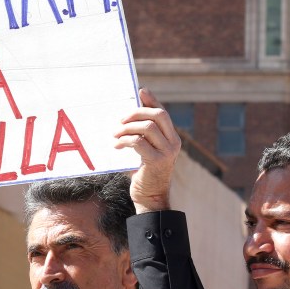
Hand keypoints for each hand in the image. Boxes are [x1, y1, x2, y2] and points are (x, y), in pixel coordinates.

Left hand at [114, 88, 180, 212]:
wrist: (149, 197)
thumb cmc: (142, 172)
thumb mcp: (143, 150)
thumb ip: (140, 135)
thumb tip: (127, 116)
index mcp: (172, 138)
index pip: (163, 112)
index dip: (152, 100)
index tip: (140, 91)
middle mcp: (174, 143)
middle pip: (158, 115)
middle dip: (136, 112)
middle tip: (120, 121)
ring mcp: (167, 152)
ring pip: (147, 127)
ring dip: (126, 128)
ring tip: (115, 135)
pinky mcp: (157, 161)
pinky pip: (138, 142)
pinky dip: (124, 140)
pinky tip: (117, 146)